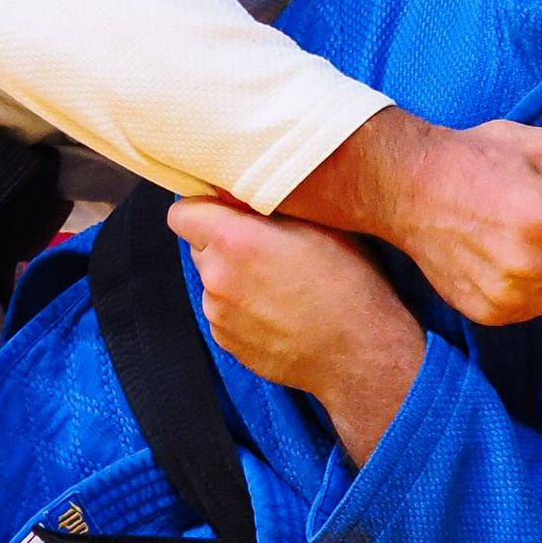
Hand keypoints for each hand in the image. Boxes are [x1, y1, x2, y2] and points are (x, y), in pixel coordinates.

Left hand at [168, 200, 425, 464]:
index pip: (182, 213)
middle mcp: (216, 278)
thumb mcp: (318, 223)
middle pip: (199, 247)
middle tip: (268, 248)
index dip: (204, 208)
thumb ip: (268, 203)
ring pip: (213, 282)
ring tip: (280, 286)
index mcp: (234, 240)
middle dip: (224, 243)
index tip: (227, 212)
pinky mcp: (227, 343)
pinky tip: (279, 312)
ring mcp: (218, 315)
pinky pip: (224, 314)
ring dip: (234, 278)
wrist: (360, 353)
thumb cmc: (348, 284)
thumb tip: (239, 189)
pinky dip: (242, 309)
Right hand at [283, 110, 541, 325]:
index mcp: (541, 218)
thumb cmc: (475, 158)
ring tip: (530, 244)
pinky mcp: (486, 311)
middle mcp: (523, 263)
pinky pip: (536, 310)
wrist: (407, 187)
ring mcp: (503, 293)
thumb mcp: (540, 143)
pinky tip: (508, 260)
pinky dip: (532, 290)